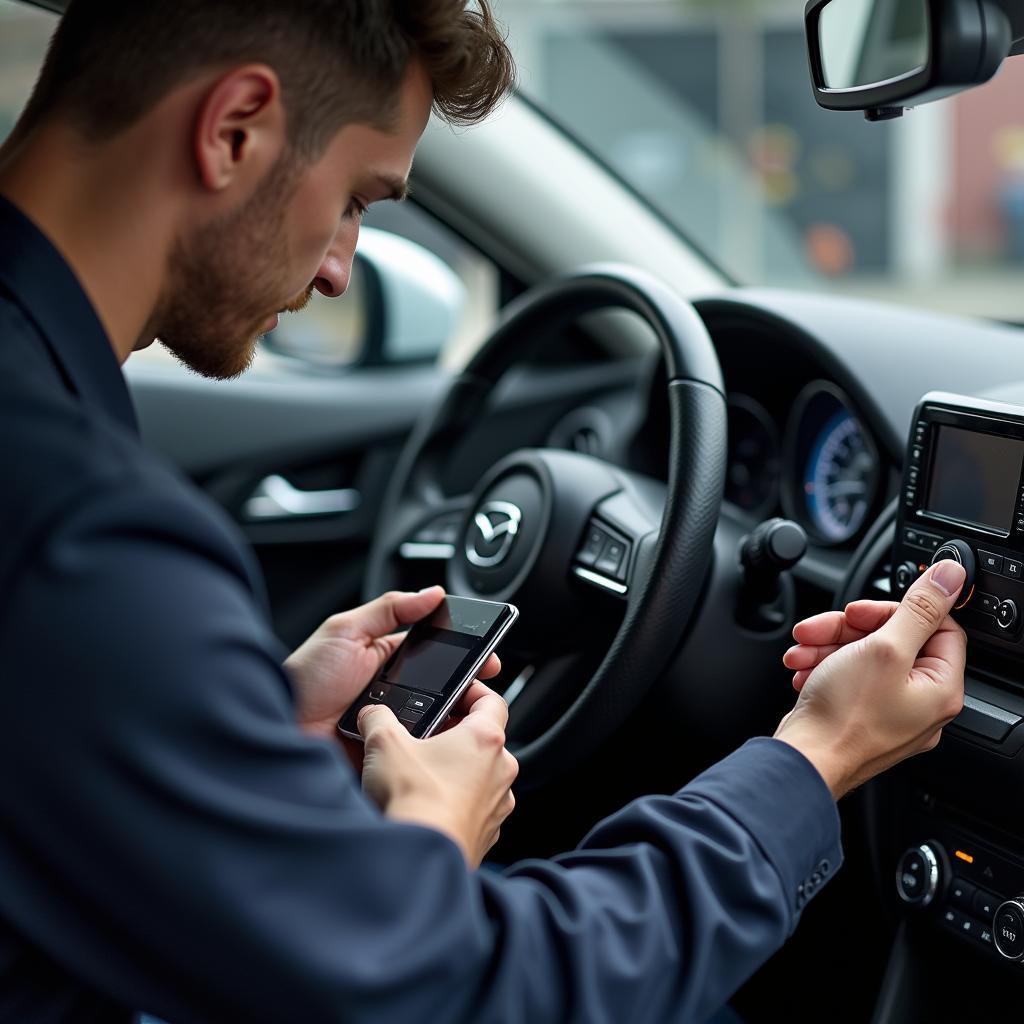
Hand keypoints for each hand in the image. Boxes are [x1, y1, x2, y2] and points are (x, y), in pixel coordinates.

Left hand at [284, 586, 499, 756]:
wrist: (278, 728)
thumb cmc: (303, 678)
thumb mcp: (345, 630)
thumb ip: (389, 609)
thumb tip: (432, 593)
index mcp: (386, 658)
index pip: (435, 652)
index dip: (463, 654)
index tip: (487, 655)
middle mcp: (393, 691)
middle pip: (442, 688)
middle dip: (467, 687)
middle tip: (485, 687)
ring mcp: (392, 723)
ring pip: (436, 719)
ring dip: (453, 715)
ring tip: (471, 713)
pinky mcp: (387, 752)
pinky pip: (418, 748)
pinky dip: (433, 744)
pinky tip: (445, 739)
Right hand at [358, 682, 518, 867]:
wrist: (419, 858)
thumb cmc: (414, 799)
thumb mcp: (384, 743)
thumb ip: (378, 718)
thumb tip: (372, 713)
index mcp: (485, 738)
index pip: (492, 701)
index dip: (473, 692)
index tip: (457, 692)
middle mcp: (500, 770)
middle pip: (484, 740)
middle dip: (456, 736)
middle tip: (426, 736)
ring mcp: (497, 805)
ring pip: (480, 776)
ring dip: (457, 772)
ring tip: (421, 775)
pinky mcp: (487, 834)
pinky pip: (475, 808)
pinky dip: (456, 803)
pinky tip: (427, 807)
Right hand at [774, 560, 966, 799]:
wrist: (803, 761)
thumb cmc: (844, 717)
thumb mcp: (884, 648)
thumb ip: (919, 608)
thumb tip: (950, 576)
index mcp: (940, 688)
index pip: (938, 628)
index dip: (898, 611)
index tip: (866, 609)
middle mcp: (920, 704)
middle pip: (894, 639)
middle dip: (850, 628)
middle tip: (825, 626)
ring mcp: (889, 713)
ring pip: (864, 656)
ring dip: (828, 645)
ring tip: (803, 649)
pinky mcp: (860, 718)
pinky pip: (847, 678)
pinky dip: (823, 667)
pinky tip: (804, 669)